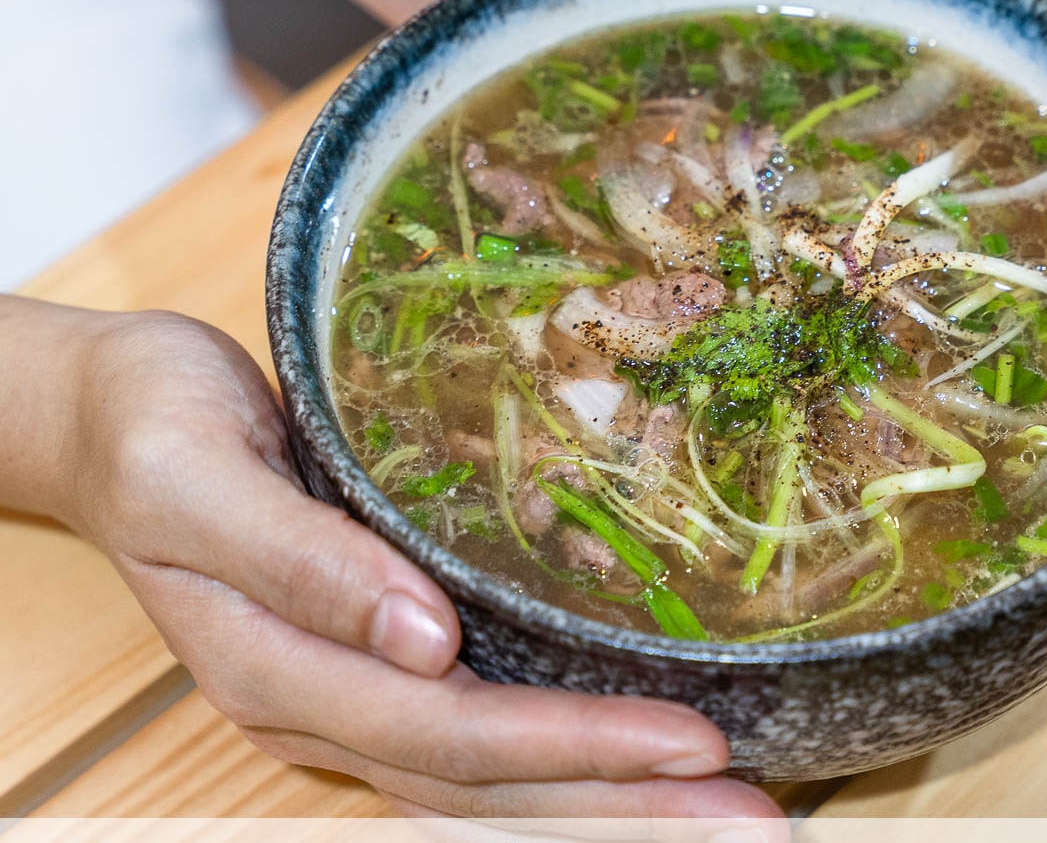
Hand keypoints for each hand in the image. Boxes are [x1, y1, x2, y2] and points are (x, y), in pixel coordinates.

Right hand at [55, 307, 777, 818]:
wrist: (111, 419)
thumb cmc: (152, 427)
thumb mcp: (197, 477)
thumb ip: (302, 563)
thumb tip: (420, 639)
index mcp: (278, 671)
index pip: (450, 733)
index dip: (573, 745)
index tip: (692, 743)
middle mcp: (322, 705)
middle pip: (488, 786)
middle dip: (623, 808)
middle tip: (759, 821)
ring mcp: (349, 696)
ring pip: (490, 782)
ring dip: (608, 803)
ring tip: (727, 811)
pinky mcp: (375, 664)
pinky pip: (476, 739)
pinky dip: (562, 760)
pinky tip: (634, 762)